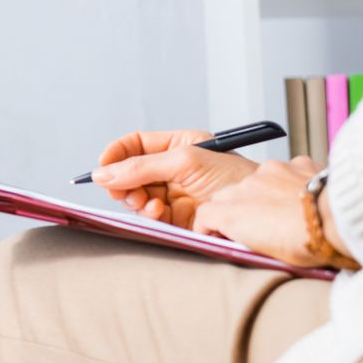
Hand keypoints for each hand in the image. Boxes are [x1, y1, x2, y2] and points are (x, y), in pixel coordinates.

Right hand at [90, 128, 258, 228]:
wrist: (259, 211)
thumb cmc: (235, 178)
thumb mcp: (185, 162)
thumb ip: (141, 167)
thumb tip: (103, 173)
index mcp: (178, 146)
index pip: (136, 145)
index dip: (116, 154)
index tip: (102, 167)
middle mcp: (174, 169)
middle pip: (131, 171)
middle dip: (123, 181)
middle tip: (122, 190)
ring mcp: (174, 193)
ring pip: (136, 194)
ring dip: (135, 198)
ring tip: (147, 203)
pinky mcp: (177, 217)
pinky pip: (149, 213)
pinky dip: (147, 213)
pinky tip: (156, 211)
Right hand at [195, 157, 327, 266]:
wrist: (341, 220)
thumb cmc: (308, 244)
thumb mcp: (268, 255)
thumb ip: (247, 241)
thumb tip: (245, 238)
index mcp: (232, 213)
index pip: (206, 214)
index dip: (211, 226)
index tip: (220, 235)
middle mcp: (245, 187)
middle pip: (228, 194)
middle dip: (236, 208)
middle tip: (256, 226)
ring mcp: (270, 171)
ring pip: (257, 180)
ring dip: (264, 194)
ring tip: (286, 212)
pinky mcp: (295, 163)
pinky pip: (286, 171)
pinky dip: (290, 182)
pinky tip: (305, 196)